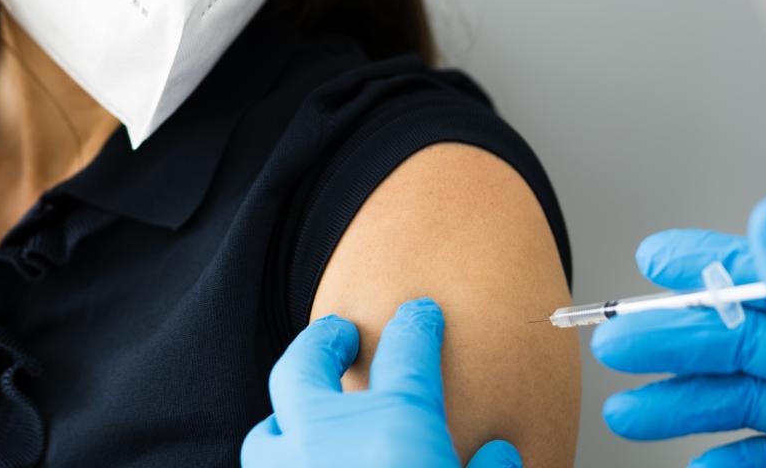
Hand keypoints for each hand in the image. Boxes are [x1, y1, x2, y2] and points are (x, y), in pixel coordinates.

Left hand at [242, 297, 520, 467]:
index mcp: (395, 424)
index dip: (417, 324)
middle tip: (338, 333)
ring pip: (267, 434)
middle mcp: (328, 441)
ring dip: (285, 420)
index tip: (420, 313)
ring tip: (305, 417)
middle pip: (306, 365)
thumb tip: (497, 454)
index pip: (408, 347)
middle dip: (322, 342)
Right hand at [590, 195, 765, 466]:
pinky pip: (758, 453)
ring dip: (681, 405)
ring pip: (744, 400)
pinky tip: (695, 462)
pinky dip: (720, 457)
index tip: (657, 260)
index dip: (717, 267)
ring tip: (627, 414)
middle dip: (680, 345)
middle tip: (621, 344)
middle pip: (754, 342)